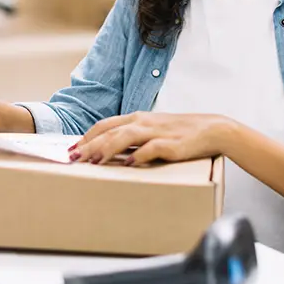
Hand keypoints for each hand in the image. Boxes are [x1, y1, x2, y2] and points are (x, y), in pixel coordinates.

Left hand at [70, 112, 229, 165]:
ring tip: (93, 162)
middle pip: (109, 131)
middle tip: (72, 158)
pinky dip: (138, 156)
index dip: (86, 137)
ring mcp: (157, 132)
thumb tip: (110, 152)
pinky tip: (128, 164)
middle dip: (88, 145)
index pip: (105, 125)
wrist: (212, 129)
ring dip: (106, 149)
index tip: (71, 149)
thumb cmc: (179, 133)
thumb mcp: (153, 130)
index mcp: (137, 118)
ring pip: (125, 137)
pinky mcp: (171, 144)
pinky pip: (151, 149)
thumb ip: (133, 138)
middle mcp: (143, 122)